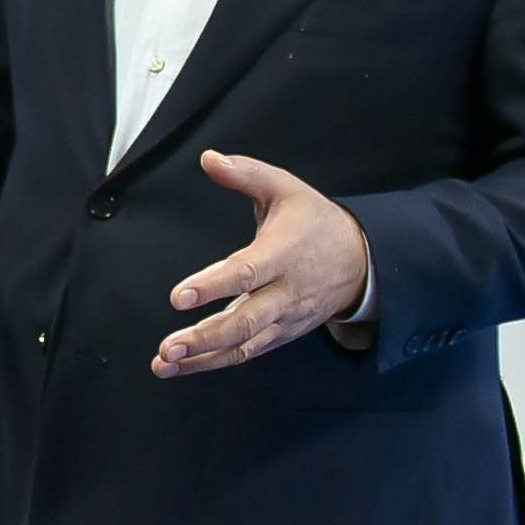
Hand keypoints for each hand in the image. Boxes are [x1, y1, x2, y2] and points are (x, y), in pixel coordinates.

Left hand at [152, 150, 372, 377]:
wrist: (360, 261)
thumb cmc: (315, 222)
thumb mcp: (285, 188)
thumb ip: (246, 173)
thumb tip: (209, 159)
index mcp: (284, 254)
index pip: (247, 273)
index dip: (213, 287)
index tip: (179, 297)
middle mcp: (285, 292)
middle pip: (247, 321)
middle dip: (205, 337)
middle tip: (169, 346)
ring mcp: (285, 318)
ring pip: (244, 345)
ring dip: (203, 358)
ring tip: (164, 363)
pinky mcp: (281, 334)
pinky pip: (246, 353)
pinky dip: (213, 362)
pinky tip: (182, 365)